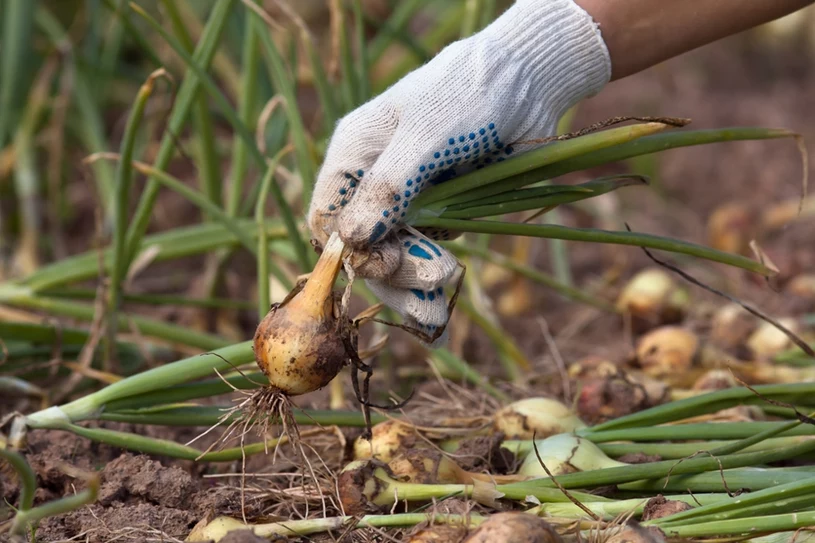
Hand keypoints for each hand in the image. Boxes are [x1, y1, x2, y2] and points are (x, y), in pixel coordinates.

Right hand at [308, 0, 609, 342]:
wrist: (527, 85)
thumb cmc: (469, 95)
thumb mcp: (428, 136)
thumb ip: (390, 186)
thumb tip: (352, 239)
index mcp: (355, 155)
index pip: (328, 218)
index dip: (348, 250)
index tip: (386, 263)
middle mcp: (374, 184)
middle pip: (363, 248)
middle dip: (393, 275)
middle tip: (432, 291)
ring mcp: (407, 203)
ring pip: (394, 261)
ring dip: (414, 287)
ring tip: (438, 308)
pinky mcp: (440, 216)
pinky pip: (426, 257)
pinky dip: (432, 283)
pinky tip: (440, 309)